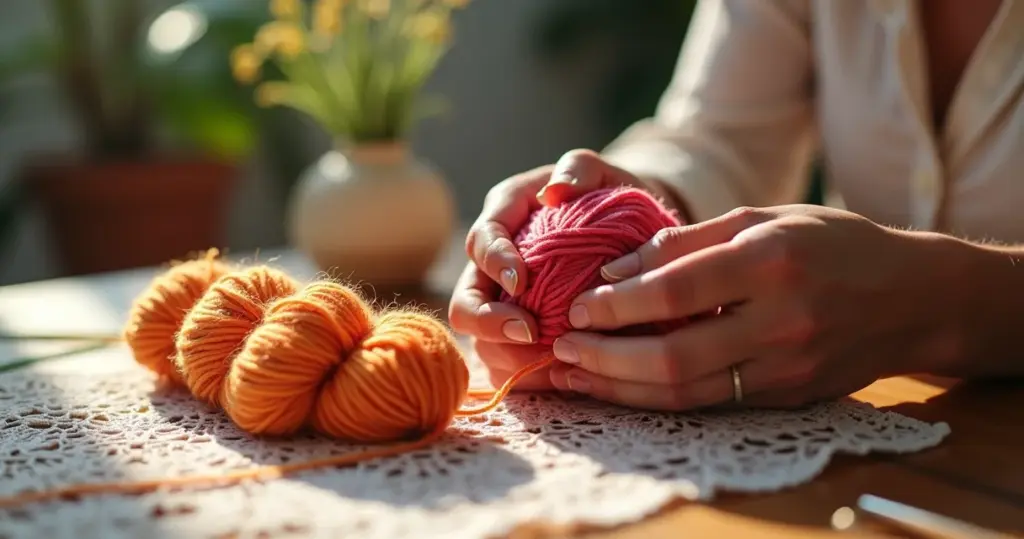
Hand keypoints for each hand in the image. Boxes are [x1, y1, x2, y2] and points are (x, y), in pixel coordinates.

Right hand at [448, 149, 682, 389]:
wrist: (630, 233)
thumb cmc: (609, 197)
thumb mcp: (601, 173)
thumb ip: (579, 168)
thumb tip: (556, 190)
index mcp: (503, 217)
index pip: (482, 240)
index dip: (494, 262)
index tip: (521, 281)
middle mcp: (493, 266)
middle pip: (465, 302)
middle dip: (488, 322)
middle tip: (528, 332)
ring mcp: (502, 306)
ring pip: (482, 343)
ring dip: (509, 356)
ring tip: (550, 360)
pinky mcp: (518, 339)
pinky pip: (508, 367)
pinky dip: (529, 377)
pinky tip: (561, 377)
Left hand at [548, 205, 959, 409]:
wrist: (914, 298)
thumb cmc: (833, 244)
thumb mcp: (765, 217)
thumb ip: (689, 241)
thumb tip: (615, 268)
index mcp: (771, 262)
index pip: (677, 292)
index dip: (618, 304)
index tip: (578, 306)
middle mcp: (781, 321)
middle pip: (676, 357)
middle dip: (607, 359)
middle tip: (563, 351)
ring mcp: (788, 368)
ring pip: (688, 393)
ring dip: (623, 390)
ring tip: (576, 378)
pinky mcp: (789, 397)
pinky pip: (712, 404)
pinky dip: (660, 399)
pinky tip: (623, 388)